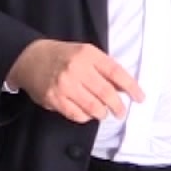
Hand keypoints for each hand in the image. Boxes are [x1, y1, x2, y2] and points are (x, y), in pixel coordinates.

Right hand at [5, 39, 144, 124]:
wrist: (30, 58)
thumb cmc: (62, 56)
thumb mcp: (85, 53)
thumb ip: (104, 68)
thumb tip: (124, 88)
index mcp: (88, 54)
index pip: (115, 72)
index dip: (131, 87)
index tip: (140, 97)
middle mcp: (76, 69)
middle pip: (106, 92)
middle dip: (118, 106)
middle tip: (121, 112)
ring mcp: (64, 85)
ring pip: (93, 107)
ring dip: (102, 113)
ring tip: (103, 113)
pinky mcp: (54, 99)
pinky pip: (77, 114)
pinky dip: (86, 117)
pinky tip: (87, 113)